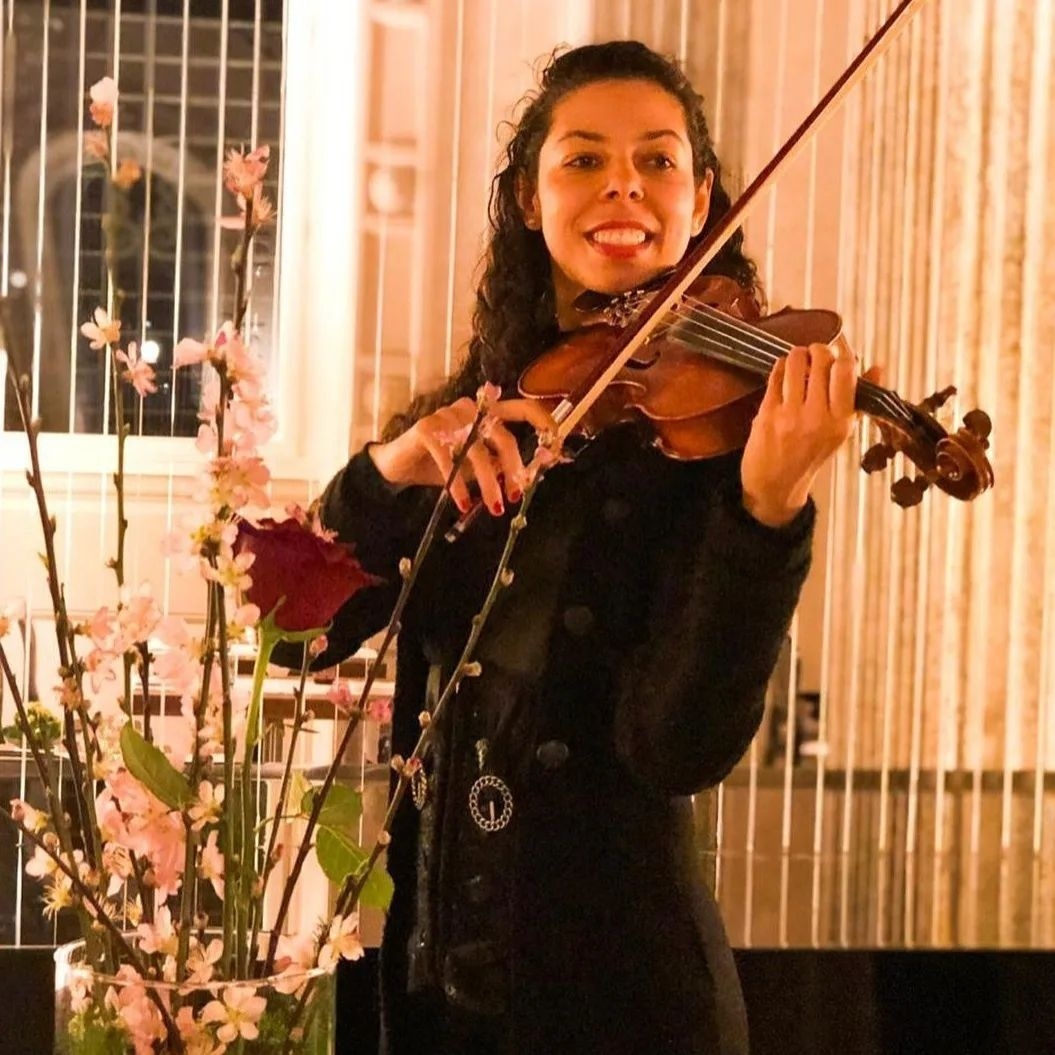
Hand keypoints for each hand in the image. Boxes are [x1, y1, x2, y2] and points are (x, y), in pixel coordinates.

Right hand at [368, 396, 555, 515]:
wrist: (396, 466)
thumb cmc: (439, 465)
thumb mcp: (475, 467)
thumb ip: (498, 465)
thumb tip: (526, 477)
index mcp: (485, 413)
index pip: (522, 409)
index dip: (543, 422)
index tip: (556, 446)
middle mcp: (469, 408)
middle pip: (502, 436)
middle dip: (513, 469)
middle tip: (515, 495)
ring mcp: (447, 416)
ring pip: (478, 451)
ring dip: (488, 483)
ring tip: (494, 508)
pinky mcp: (426, 429)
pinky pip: (449, 460)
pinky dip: (458, 485)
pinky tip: (462, 503)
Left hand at [740, 343, 881, 527]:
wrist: (776, 485)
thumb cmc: (811, 455)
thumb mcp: (842, 431)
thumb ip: (859, 399)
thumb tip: (878, 366)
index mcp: (841, 422)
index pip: (846, 371)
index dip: (844, 352)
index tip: (840, 349)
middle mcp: (817, 417)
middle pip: (821, 361)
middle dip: (820, 350)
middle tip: (818, 354)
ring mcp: (789, 415)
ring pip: (795, 362)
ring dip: (798, 354)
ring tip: (800, 359)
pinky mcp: (766, 413)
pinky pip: (775, 376)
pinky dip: (780, 367)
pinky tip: (784, 371)